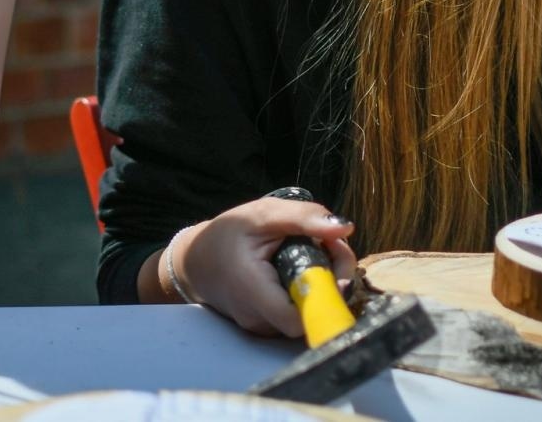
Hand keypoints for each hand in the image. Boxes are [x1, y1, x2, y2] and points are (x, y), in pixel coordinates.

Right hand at [172, 196, 355, 338]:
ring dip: (322, 282)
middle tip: (329, 244)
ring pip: (309, 313)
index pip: (305, 317)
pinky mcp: (268, 327)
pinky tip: (301, 267)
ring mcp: (263, 328)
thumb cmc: (226, 235)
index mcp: (253, 293)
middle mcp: (259, 320)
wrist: (195, 260)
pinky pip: (299, 313)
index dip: (328, 290)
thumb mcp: (263, 214)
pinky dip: (308, 291)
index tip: (331, 255)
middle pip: (314, 312)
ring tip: (312, 251)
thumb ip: (303, 218)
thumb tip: (346, 228)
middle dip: (332, 277)